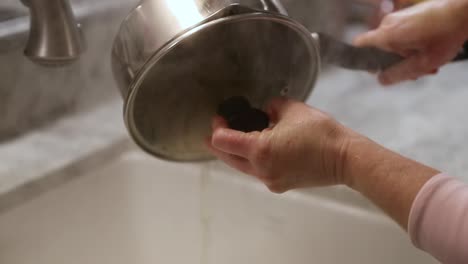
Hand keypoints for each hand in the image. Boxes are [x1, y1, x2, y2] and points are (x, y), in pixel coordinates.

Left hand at [206, 97, 350, 192]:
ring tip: (238, 138)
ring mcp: (270, 181)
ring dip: (237, 153)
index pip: (223, 142)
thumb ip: (272, 106)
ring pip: (243, 167)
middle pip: (228, 158)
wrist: (345, 158)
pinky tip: (260, 148)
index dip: (217, 128)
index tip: (220, 119)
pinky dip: (254, 160)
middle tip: (218, 129)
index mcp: (260, 150)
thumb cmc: (320, 132)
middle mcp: (261, 170)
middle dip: (220, 144)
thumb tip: (267, 111)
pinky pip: (258, 172)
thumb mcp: (293, 109)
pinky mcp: (280, 185)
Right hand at [354, 0, 467, 84]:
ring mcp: (398, 17)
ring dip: (407, 56)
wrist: (463, 11)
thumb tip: (381, 80)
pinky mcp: (408, 15)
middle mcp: (388, 23)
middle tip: (415, 72)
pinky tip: (429, 53)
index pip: (359, 44)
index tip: (377, 69)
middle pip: (381, 49)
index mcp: (387, 34)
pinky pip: (402, 34)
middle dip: (396, 63)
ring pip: (394, 43)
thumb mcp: (422, 63)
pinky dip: (412, 46)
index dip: (363, 60)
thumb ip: (398, 74)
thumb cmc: (445, 35)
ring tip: (428, 64)